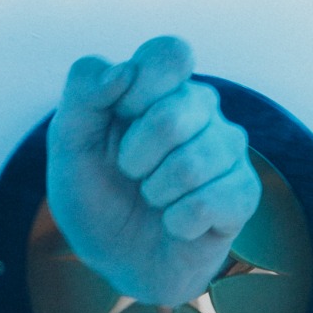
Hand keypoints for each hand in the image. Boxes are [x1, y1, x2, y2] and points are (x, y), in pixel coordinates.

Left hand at [46, 36, 260, 307]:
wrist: (115, 259)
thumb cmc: (94, 192)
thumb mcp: (69, 142)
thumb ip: (84, 92)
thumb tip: (124, 71)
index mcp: (160, 83)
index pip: (171, 53)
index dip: (139, 89)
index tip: (118, 117)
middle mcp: (200, 107)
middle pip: (176, 111)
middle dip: (135, 153)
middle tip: (130, 171)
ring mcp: (227, 148)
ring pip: (195, 161)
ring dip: (156, 191)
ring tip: (153, 198)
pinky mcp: (243, 192)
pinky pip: (213, 201)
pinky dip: (178, 221)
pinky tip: (176, 223)